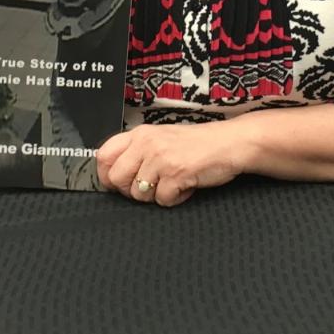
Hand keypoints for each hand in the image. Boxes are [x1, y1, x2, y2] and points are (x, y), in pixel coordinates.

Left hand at [96, 121, 245, 207]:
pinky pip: (162, 200)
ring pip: (138, 193)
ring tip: (172, 182)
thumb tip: (114, 174)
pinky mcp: (176, 173)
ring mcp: (161, 158)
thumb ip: (138, 151)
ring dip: (155, 195)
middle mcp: (147, 143)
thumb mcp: (161, 138)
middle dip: (131, 190)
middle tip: (151, 186)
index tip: (117, 183)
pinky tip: (185, 186)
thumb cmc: (198, 143)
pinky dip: (175, 199)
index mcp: (140, 134)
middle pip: (116, 179)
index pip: (104, 155)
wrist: (230, 143)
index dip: (106, 175)